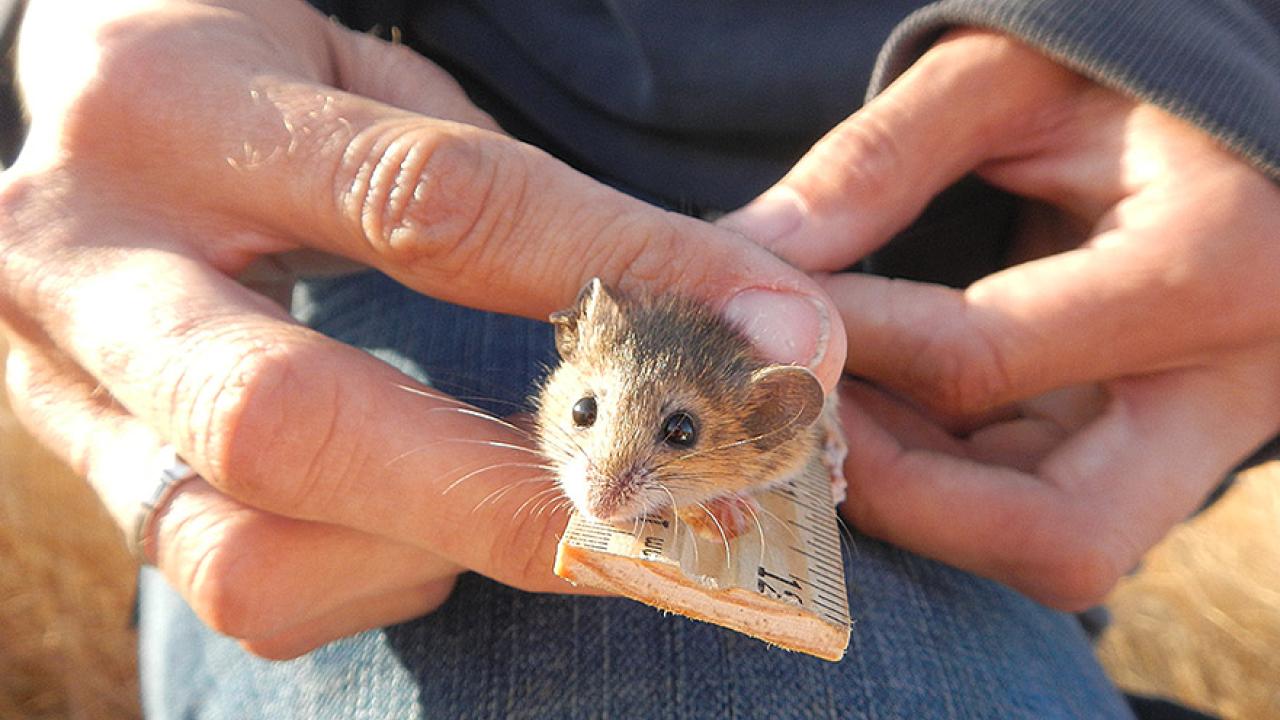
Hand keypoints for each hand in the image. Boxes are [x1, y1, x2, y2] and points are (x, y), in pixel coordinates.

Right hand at [0, 0, 845, 657]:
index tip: (778, 335)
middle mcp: (88, 256)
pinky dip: (366, 579)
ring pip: (241, 543)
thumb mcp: (370, 84)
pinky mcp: (85, 472)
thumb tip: (717, 317)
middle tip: (663, 522)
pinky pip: (234, 582)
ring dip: (428, 552)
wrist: (86, 107)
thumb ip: (503, 197)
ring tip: (529, 511)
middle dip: (499, 494)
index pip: (429, 206)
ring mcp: (61, 383)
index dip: (618, 274)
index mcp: (178, 107)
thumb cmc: (260, 82)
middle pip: (284, 421)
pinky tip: (424, 524)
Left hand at [721, 30, 1279, 609]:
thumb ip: (877, 163)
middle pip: (1054, 537)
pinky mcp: (1161, 459)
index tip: (755, 312)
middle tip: (799, 417)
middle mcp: (1231, 387)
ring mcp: (1203, 440)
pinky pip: (1040, 514)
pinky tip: (882, 408)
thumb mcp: (1004, 78)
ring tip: (830, 400)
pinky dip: (942, 480)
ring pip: (1046, 547)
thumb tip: (747, 255)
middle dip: (897, 495)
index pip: (975, 362)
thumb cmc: (1116, 81)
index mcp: (1210, 266)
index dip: (837, 348)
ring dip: (913, 496)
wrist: (1219, 130)